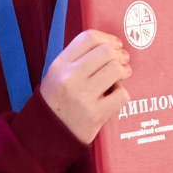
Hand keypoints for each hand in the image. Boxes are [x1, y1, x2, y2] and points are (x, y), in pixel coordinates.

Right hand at [39, 29, 130, 144]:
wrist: (48, 134)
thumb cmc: (57, 100)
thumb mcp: (57, 73)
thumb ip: (78, 58)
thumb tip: (110, 45)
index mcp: (59, 64)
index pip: (89, 37)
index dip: (107, 38)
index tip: (114, 45)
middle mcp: (70, 77)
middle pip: (106, 51)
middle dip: (119, 54)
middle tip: (122, 60)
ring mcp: (83, 96)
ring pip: (116, 70)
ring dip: (124, 71)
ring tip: (122, 75)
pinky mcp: (96, 114)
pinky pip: (122, 95)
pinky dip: (122, 93)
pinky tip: (115, 95)